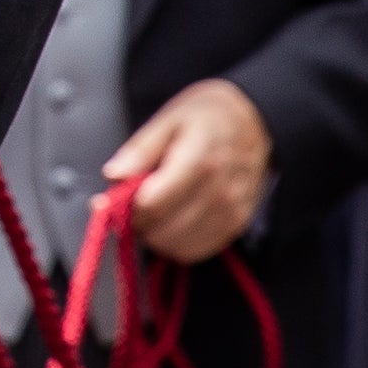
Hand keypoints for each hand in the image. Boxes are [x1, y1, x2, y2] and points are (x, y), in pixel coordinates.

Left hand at [109, 79, 274, 262]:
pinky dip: (180, 244)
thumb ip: (140, 150)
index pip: (153, 203)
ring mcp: (232, 211)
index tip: (123, 197)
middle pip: (165, 230)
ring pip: (181, 247)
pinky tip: (175, 223)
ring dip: (159, 238)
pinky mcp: (238, 224)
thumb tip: (114, 176)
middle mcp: (219, 191)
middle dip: (142, 224)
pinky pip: (200, 250)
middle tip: (136, 206)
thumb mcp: (168, 119)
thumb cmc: (207, 117)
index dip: (130, 206)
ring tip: (155, 213)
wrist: (253, 120)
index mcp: (199, 160)